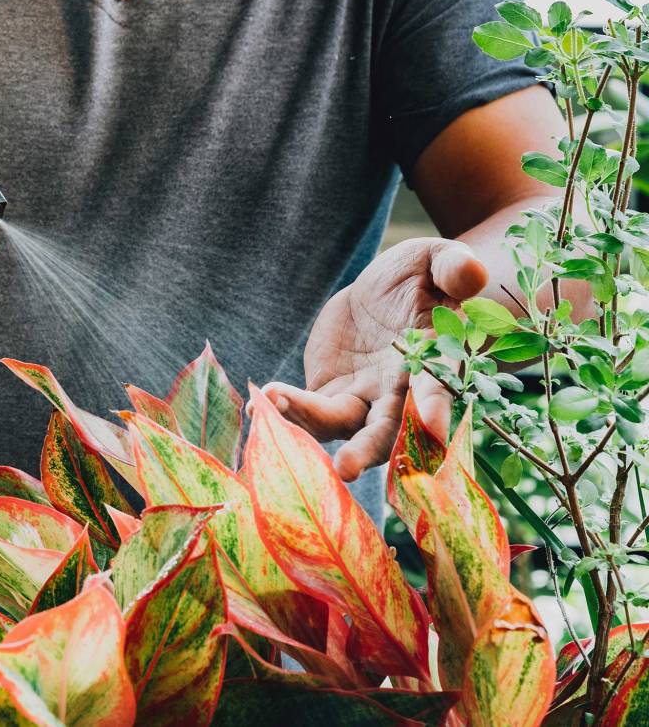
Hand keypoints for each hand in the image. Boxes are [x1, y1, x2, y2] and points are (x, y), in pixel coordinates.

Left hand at [261, 238, 487, 480]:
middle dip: (367, 451)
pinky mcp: (330, 396)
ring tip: (271, 404)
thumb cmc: (420, 277)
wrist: (384, 293)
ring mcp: (362, 400)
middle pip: (386, 432)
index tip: (431, 426)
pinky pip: (308, 412)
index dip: (435, 407)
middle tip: (345, 468)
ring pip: (337, 425)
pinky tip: (255, 406)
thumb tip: (472, 272)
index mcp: (433, 365)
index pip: (437, 389)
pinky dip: (284, 410)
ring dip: (307, 423)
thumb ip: (452, 267)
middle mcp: (399, 395)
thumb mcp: (434, 261)